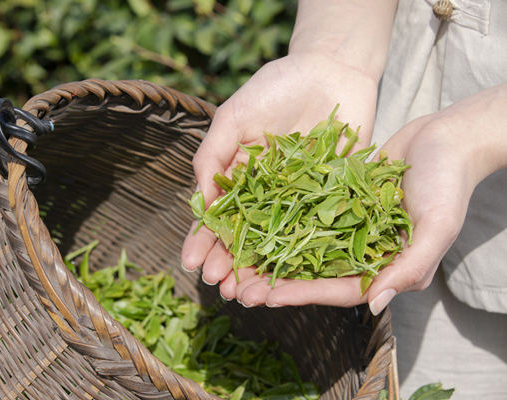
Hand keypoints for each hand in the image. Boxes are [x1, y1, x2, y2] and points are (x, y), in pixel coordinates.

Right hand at [180, 52, 379, 294]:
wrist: (332, 68)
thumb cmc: (276, 87)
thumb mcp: (234, 116)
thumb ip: (212, 156)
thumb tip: (199, 202)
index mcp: (238, 175)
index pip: (216, 215)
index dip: (204, 240)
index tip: (193, 264)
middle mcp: (265, 193)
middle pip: (244, 235)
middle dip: (229, 261)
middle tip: (221, 287)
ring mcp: (298, 198)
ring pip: (277, 241)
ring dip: (260, 268)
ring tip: (247, 293)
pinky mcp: (332, 197)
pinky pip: (316, 230)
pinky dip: (301, 255)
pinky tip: (289, 278)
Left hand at [228, 83, 506, 311]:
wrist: (446, 138)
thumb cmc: (449, 183)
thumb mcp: (435, 226)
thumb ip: (410, 267)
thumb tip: (375, 305)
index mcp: (386, 267)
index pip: (338, 289)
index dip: (303, 294)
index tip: (267, 296)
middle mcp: (363, 252)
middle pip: (313, 273)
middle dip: (276, 281)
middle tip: (238, 288)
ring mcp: (348, 227)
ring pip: (301, 246)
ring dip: (270, 254)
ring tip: (235, 260)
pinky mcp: (337, 202)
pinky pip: (303, 215)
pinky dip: (278, 220)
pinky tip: (249, 221)